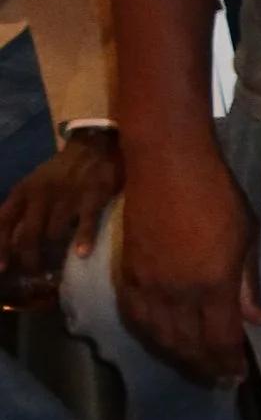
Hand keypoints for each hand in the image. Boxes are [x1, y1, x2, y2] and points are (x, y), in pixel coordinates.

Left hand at [0, 136, 121, 298]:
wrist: (91, 146)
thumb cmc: (59, 173)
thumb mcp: (32, 185)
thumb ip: (21, 210)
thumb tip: (11, 242)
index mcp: (23, 191)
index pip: (3, 222)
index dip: (1, 247)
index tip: (2, 268)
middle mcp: (41, 194)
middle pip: (28, 235)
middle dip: (29, 258)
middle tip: (34, 273)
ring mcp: (66, 195)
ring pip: (54, 233)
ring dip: (54, 254)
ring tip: (57, 269)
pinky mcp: (92, 195)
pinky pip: (86, 221)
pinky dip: (84, 239)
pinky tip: (82, 254)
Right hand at [116, 136, 260, 380]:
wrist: (167, 164)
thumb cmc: (217, 194)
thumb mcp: (247, 237)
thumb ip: (248, 284)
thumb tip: (256, 321)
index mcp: (213, 285)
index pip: (221, 340)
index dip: (229, 363)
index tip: (238, 376)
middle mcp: (178, 293)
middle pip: (189, 346)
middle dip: (206, 367)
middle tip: (219, 378)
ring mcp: (149, 285)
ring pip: (160, 338)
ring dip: (179, 357)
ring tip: (195, 365)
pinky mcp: (128, 274)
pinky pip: (136, 318)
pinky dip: (150, 336)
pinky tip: (161, 340)